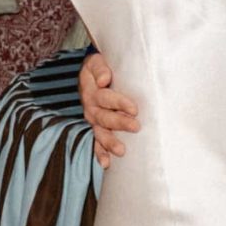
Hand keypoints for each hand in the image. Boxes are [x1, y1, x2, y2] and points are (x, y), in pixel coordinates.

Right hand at [79, 50, 139, 165]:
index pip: (106, 98)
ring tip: (121, 151)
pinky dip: (100, 153)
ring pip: (100, 133)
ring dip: (110, 142)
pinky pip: (96, 142)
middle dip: (120, 123)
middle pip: (105, 117)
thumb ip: (100, 68)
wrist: (89, 73)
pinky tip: (107, 164)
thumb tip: (103, 80)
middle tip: (136, 127)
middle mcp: (91, 107)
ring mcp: (93, 120)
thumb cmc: (99, 66)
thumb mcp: (96, 61)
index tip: (134, 109)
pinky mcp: (96, 128)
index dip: (119, 103)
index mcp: (93, 91)